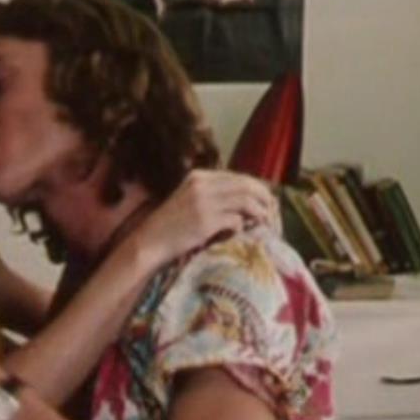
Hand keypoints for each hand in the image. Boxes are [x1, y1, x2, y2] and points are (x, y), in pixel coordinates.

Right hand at [130, 170, 281, 262]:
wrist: (148, 243)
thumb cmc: (169, 227)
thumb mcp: (189, 200)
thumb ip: (212, 195)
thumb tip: (244, 200)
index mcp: (199, 176)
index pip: (238, 177)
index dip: (257, 189)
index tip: (265, 203)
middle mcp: (203, 184)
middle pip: (247, 185)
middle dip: (265, 199)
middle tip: (272, 213)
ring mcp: (204, 202)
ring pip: (246, 200)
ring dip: (259, 213)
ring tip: (262, 224)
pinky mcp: (205, 221)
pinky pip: (236, 220)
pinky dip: (242, 227)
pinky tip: (238, 234)